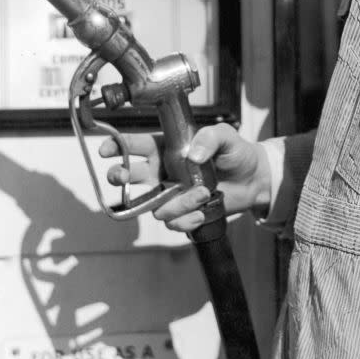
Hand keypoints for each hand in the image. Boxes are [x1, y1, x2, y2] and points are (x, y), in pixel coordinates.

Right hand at [100, 125, 271, 234]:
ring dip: (177, 202)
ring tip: (203, 193)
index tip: (106, 150)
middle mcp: (163, 171)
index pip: (135, 145)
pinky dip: (186, 219)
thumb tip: (192, 155)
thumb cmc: (235, 152)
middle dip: (120, 176)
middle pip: (129, 177)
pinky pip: (172, 222)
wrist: (253, 179)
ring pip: (154, 205)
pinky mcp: (182, 212)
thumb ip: (209, 137)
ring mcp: (171, 193)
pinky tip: (203, 211)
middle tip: (124, 176)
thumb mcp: (225, 136)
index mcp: (167, 148)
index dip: (117, 146)